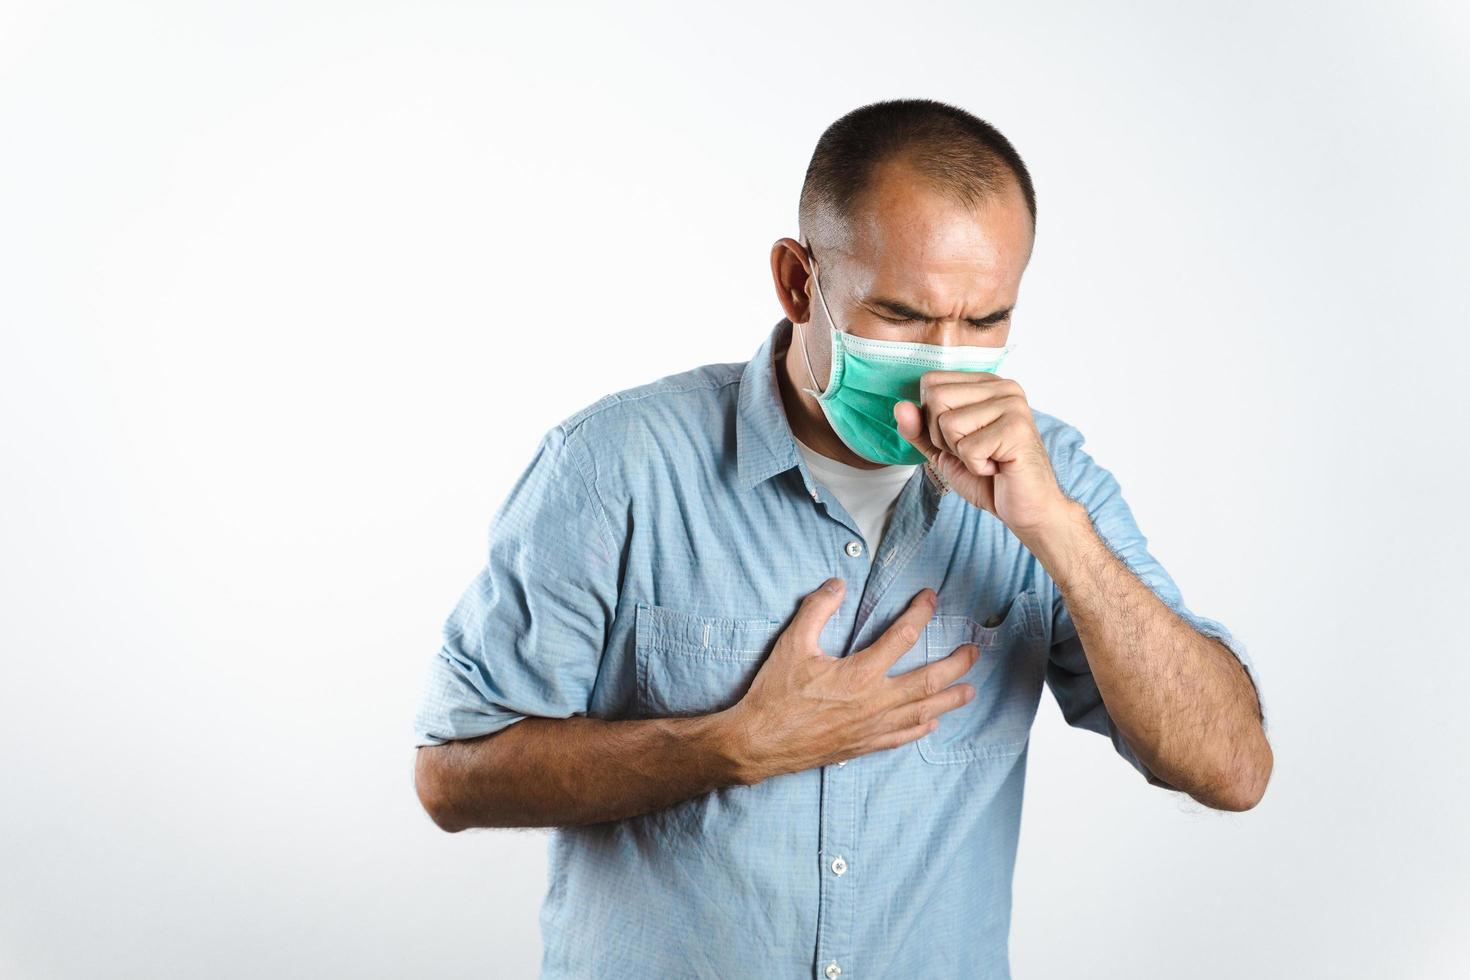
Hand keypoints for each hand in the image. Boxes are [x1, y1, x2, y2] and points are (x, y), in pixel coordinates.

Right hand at [721, 578, 979, 782]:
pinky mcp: (863, 745)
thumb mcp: (792, 644)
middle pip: (929, 680)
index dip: (920, 613)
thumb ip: (817, 609)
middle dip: (956, 664)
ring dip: (950, 699)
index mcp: (860, 673)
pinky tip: (932, 723)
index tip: (931, 597)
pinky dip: (922, 729)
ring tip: (969, 690)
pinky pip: (902, 737)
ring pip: (923, 712)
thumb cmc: (775, 694)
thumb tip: (836, 584)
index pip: (903, 636)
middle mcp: (874, 702)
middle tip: (973, 651)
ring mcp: (872, 727)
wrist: (759, 743)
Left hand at [894, 370, 1070, 535]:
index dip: (932, 420)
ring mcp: (1012, 404)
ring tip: (987, 459)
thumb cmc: (989, 478)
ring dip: (960, 453)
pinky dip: (976, 467)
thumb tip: (900, 407)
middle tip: (973, 452)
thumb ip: (919, 429)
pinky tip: (997, 467)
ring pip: (948, 423)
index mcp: (985, 384)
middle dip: (943, 437)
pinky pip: (967, 447)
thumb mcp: (943, 451)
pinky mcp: (1017, 428)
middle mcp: (1002, 387)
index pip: (931, 383)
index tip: (962, 439)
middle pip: (936, 398)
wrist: (1027, 508)